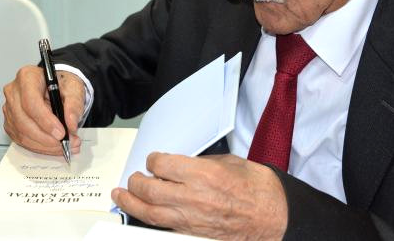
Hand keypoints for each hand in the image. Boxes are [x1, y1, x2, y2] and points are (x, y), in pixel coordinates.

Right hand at [3, 65, 84, 155]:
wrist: (58, 86)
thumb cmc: (62, 84)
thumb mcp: (74, 88)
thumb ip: (74, 104)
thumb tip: (71, 124)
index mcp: (27, 77)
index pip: (31, 103)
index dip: (45, 121)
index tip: (61, 133)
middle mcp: (14, 92)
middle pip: (23, 121)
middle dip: (46, 137)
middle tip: (66, 143)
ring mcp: (10, 109)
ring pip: (21, 133)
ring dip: (44, 145)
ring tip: (65, 146)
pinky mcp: (11, 123)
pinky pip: (21, 139)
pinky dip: (39, 146)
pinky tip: (53, 147)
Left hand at [112, 153, 287, 239]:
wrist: (272, 216)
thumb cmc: (257, 188)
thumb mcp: (229, 163)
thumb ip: (201, 163)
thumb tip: (183, 165)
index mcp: (202, 174)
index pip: (162, 164)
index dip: (154, 159)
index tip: (155, 159)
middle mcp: (192, 197)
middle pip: (149, 188)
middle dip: (137, 180)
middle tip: (135, 176)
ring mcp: (190, 219)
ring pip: (149, 211)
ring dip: (131, 202)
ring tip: (120, 195)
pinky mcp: (192, 233)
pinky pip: (162, 226)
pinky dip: (148, 218)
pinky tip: (141, 213)